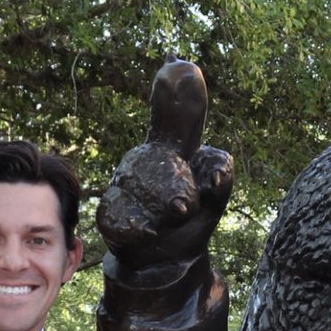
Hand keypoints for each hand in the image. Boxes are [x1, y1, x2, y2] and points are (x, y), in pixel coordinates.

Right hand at [97, 57, 233, 267]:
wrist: (164, 265)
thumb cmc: (190, 223)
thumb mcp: (213, 200)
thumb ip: (219, 180)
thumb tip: (218, 170)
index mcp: (173, 148)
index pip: (177, 116)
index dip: (176, 92)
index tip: (178, 65)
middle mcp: (146, 160)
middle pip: (158, 155)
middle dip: (176, 180)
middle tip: (186, 203)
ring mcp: (126, 185)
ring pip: (138, 182)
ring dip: (162, 203)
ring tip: (176, 216)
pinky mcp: (112, 213)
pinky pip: (117, 212)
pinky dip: (135, 224)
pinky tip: (149, 231)